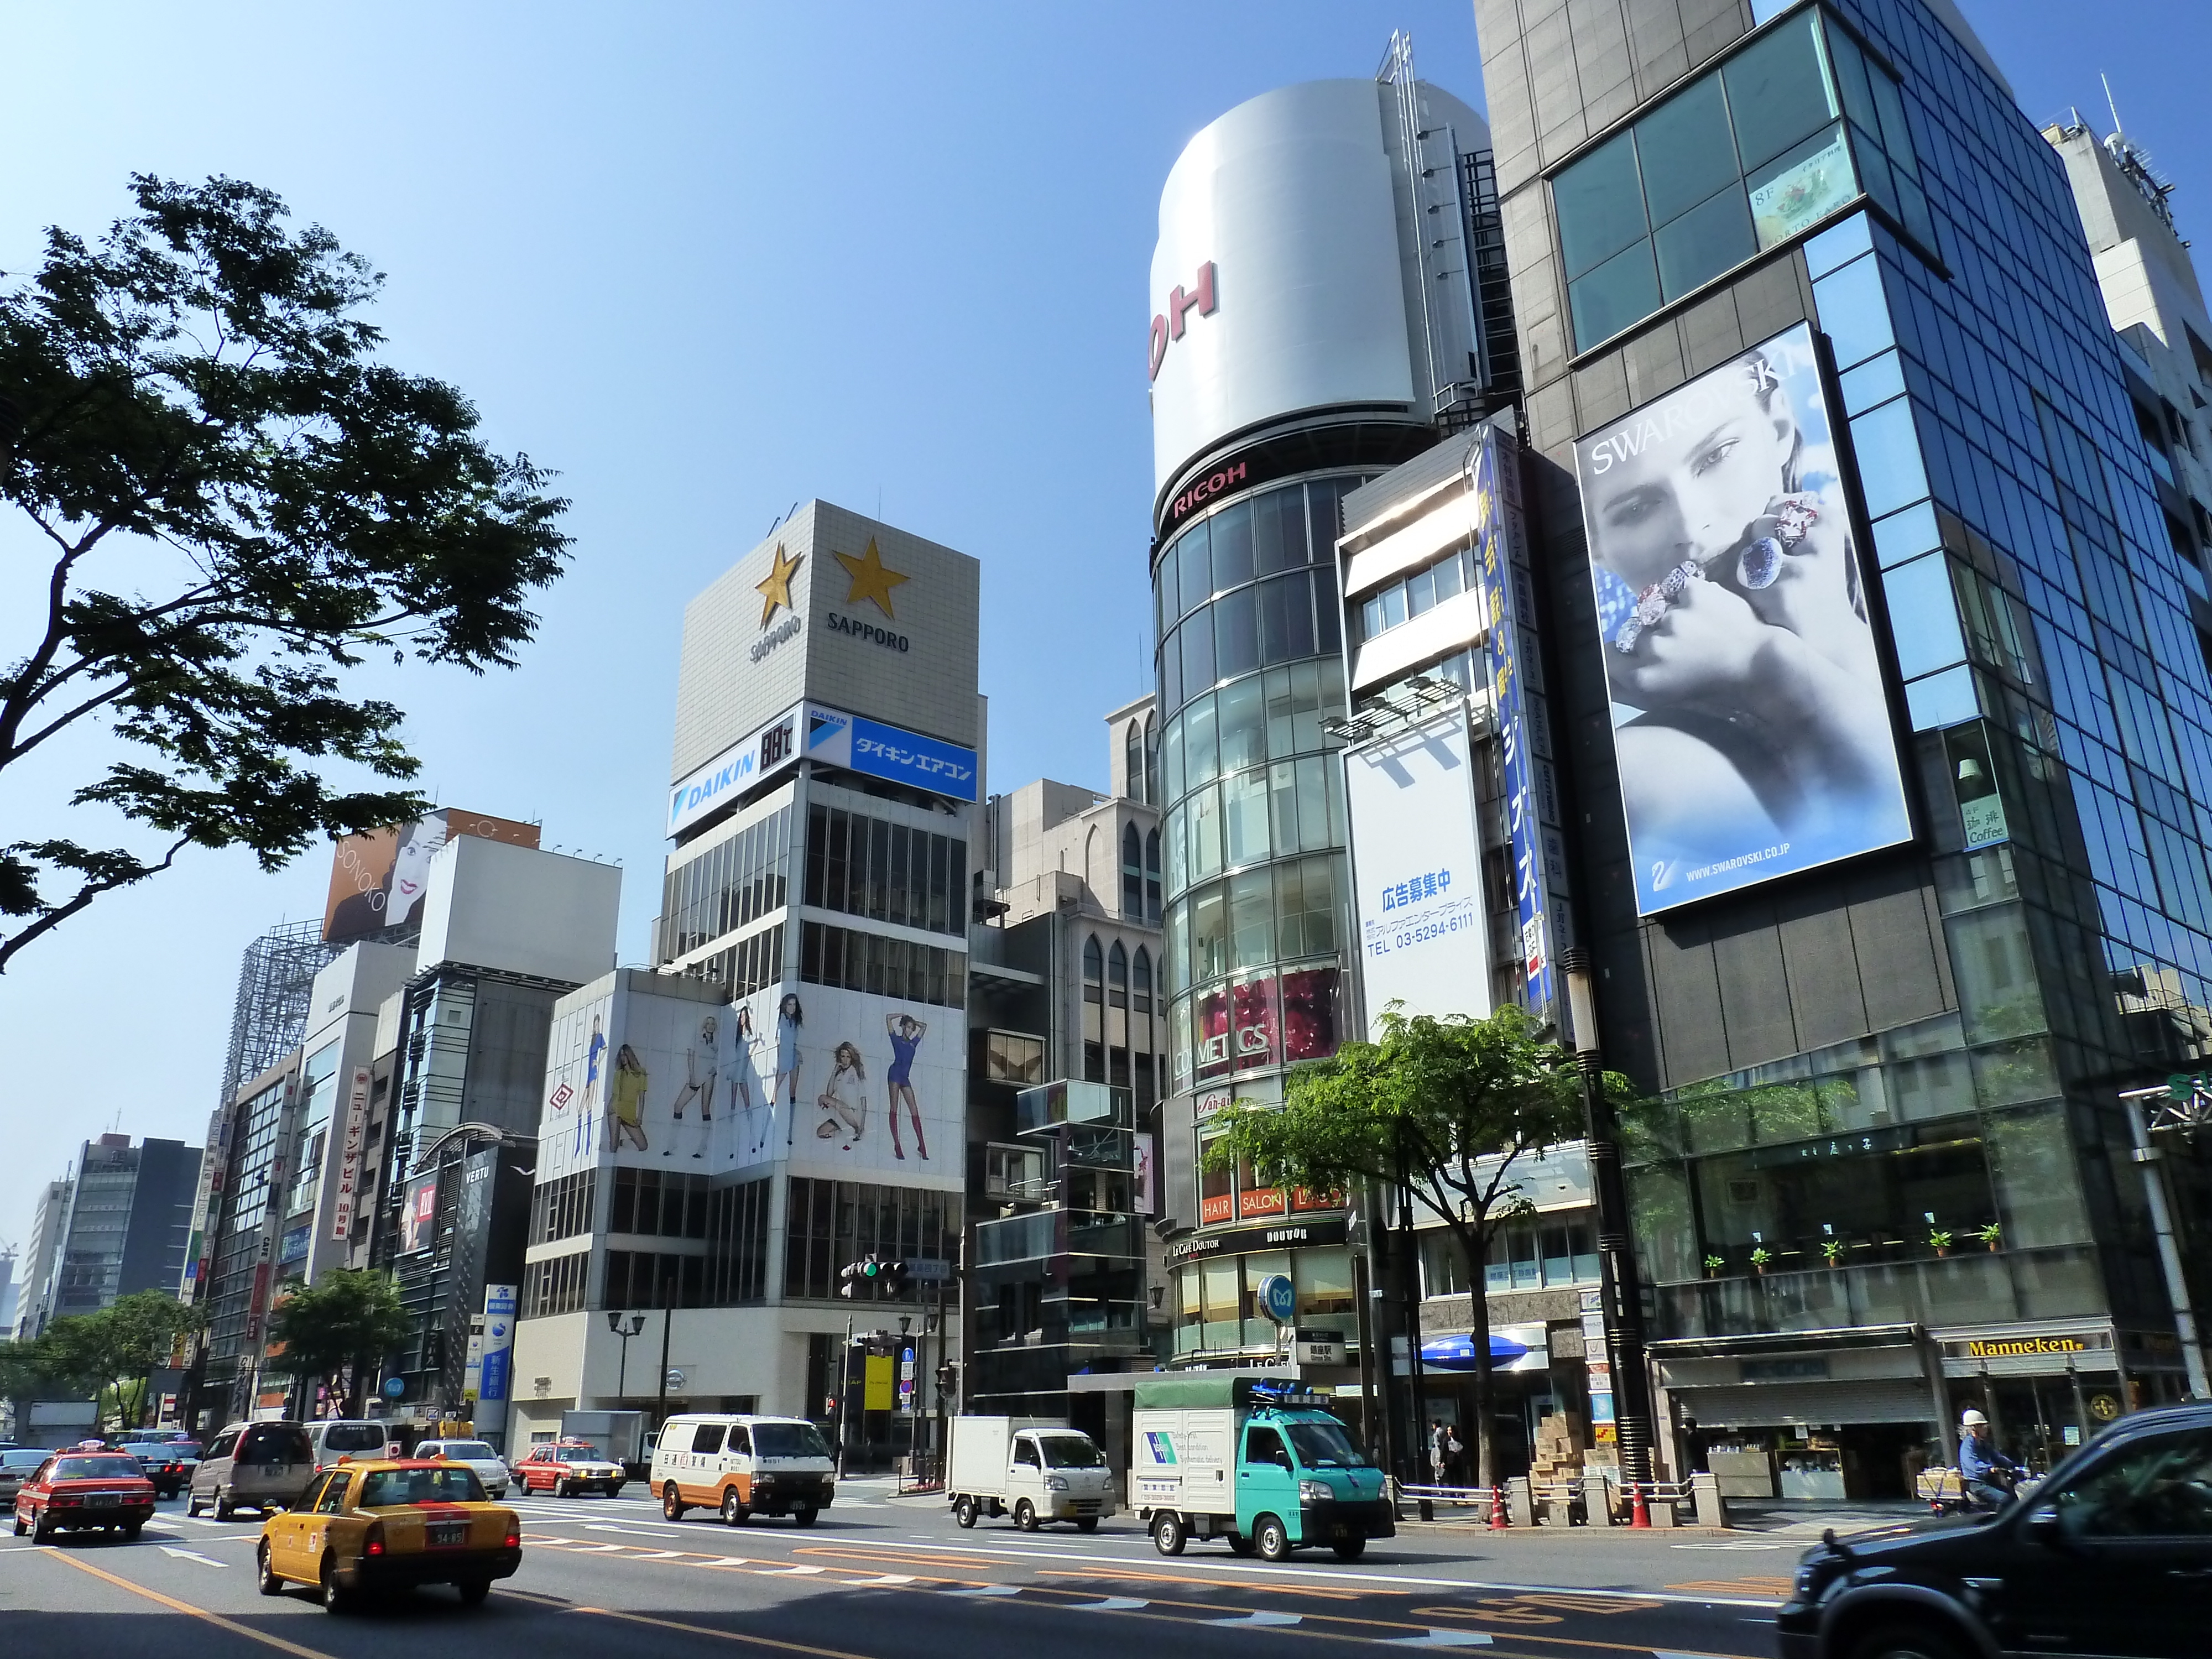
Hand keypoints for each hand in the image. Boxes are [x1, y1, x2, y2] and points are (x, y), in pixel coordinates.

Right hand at [1613, 577, 1774, 711]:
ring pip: (1657, 610)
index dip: (1622, 652)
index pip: (1610, 655)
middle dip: (1654, 636)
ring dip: (1674, 616)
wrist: (1759, 662)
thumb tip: (1602, 666)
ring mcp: (1672, 617)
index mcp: (1643, 678)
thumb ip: (1628, 685)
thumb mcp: (1666, 695)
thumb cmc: (1712, 683)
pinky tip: (1707, 611)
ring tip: (1700, 629)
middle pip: (1635, 633)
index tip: (1638, 653)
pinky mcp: (1692, 592)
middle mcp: (1652, 648)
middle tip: (1684, 647)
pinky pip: (1677, 589)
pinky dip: (1690, 597)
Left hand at [1725, 490, 1877, 674]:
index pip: (1779, 504)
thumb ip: (1796, 522)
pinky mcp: (1781, 592)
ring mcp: (1800, 567)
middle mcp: (1818, 540)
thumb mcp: (1818, 549)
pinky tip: (1768, 604)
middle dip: (1756, 544)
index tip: (1782, 544)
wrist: (1830, 638)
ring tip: (1772, 586)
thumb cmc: (1817, 590)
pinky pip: (1744, 580)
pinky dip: (1749, 592)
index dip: (1770, 524)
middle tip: (1772, 568)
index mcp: (1830, 523)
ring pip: (1749, 553)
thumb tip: (1771, 499)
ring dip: (1751, 570)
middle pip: (1760, 524)